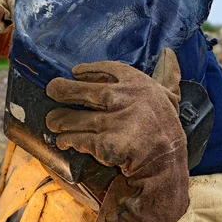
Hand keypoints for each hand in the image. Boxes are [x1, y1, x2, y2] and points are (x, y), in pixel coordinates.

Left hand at [46, 49, 188, 221]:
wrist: (165, 168)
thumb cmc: (167, 132)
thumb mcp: (171, 99)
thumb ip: (168, 76)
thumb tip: (169, 53)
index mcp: (143, 86)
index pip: (112, 70)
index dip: (91, 70)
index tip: (75, 71)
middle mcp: (129, 101)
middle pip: (89, 92)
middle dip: (66, 90)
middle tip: (51, 90)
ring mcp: (117, 122)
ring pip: (79, 118)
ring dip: (61, 120)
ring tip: (51, 121)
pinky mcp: (107, 144)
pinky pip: (80, 139)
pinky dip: (68, 140)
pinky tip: (62, 141)